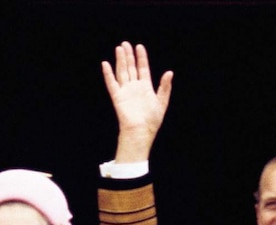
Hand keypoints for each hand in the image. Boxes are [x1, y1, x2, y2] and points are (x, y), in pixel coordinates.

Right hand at [101, 41, 173, 162]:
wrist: (141, 131)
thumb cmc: (152, 120)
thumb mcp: (162, 102)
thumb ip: (165, 87)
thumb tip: (169, 72)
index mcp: (145, 87)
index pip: (142, 68)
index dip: (141, 57)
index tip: (139, 46)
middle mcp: (134, 87)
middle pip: (131, 67)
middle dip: (128, 55)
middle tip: (125, 43)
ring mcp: (125, 91)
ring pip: (122, 72)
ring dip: (120, 60)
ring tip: (119, 48)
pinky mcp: (117, 97)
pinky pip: (111, 83)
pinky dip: (108, 74)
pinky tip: (106, 64)